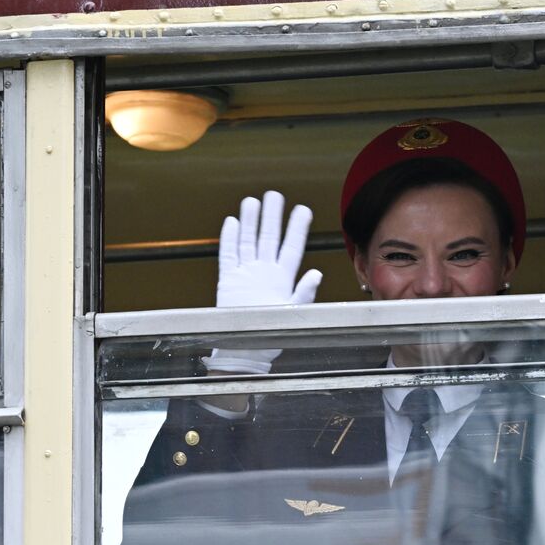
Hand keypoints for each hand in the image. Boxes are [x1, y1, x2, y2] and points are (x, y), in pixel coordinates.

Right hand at [203, 191, 321, 374]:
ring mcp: (246, 275)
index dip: (297, 228)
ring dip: (250, 222)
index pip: (291, 247)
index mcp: (283, 278)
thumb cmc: (273, 334)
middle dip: (272, 217)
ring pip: (248, 242)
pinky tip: (232, 222)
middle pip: (269, 238)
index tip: (303, 209)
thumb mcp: (293, 313)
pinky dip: (230, 239)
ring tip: (252, 201)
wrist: (246, 349)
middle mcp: (265, 273)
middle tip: (274, 194)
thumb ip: (304, 293)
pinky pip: (228, 255)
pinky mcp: (228, 281)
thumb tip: (317, 273)